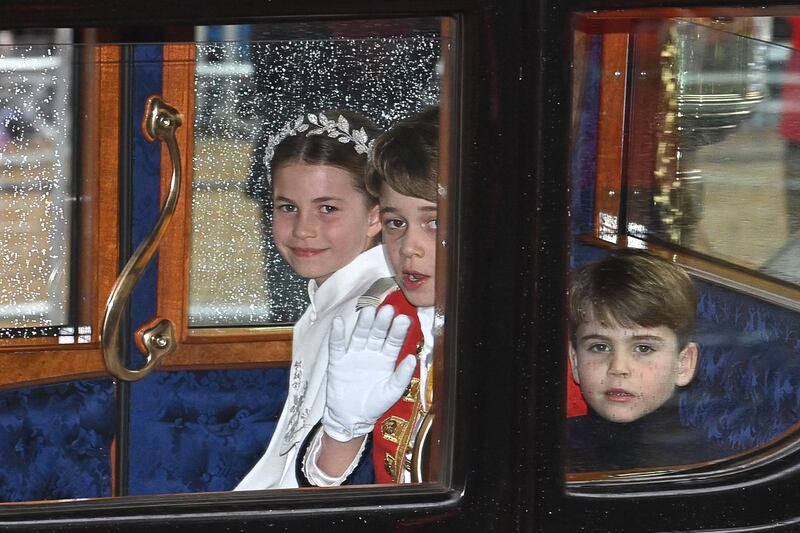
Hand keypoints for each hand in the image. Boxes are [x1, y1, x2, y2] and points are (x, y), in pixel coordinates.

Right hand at [322, 305, 416, 441]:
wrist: (352, 418)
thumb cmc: (375, 404)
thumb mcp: (392, 392)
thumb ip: (402, 376)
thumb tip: (413, 359)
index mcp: (386, 358)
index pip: (393, 341)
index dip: (398, 331)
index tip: (404, 319)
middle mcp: (371, 352)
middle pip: (377, 334)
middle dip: (382, 323)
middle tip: (388, 310)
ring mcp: (354, 355)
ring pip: (359, 336)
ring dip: (363, 324)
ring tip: (368, 312)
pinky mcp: (338, 361)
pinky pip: (337, 346)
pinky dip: (337, 335)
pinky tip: (339, 323)